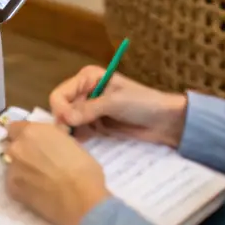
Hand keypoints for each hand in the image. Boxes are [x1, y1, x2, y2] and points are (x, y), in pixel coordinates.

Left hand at [2, 121, 108, 224]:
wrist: (81, 201)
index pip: (14, 127)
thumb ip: (52, 138)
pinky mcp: (11, 189)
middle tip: (37, 161)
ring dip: (21, 168)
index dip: (23, 134)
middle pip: (11, 146)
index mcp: (32, 131)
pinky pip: (13, 182)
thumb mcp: (70, 142)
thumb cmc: (84, 169)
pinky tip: (37, 191)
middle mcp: (17, 147)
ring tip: (39, 179)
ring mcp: (11, 169)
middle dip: (22, 151)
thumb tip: (49, 140)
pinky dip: (22, 185)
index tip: (33, 142)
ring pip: (11, 165)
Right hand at [49, 67, 186, 147]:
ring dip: (70, 133)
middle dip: (64, 123)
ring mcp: (89, 110)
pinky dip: (78, 139)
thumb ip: (88, 109)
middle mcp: (84, 92)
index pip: (61, 94)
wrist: (164, 121)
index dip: (60, 109)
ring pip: (68, 123)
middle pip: (61, 109)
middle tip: (70, 139)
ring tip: (76, 145)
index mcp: (87, 78)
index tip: (68, 124)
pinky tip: (82, 146)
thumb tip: (64, 119)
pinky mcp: (96, 126)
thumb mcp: (115, 102)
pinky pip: (79, 133)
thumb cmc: (142, 103)